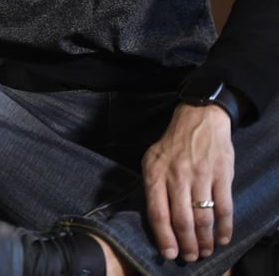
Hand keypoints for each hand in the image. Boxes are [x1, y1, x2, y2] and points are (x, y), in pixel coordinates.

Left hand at [142, 103, 233, 261]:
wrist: (199, 119)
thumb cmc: (172, 145)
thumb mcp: (151, 160)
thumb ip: (152, 188)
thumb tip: (157, 222)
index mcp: (155, 174)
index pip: (157, 213)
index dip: (164, 237)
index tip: (170, 253)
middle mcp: (177, 176)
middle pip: (181, 220)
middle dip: (187, 244)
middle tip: (191, 257)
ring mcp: (200, 176)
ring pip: (203, 217)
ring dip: (206, 240)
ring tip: (206, 251)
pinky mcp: (222, 175)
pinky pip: (224, 207)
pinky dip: (225, 227)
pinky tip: (223, 238)